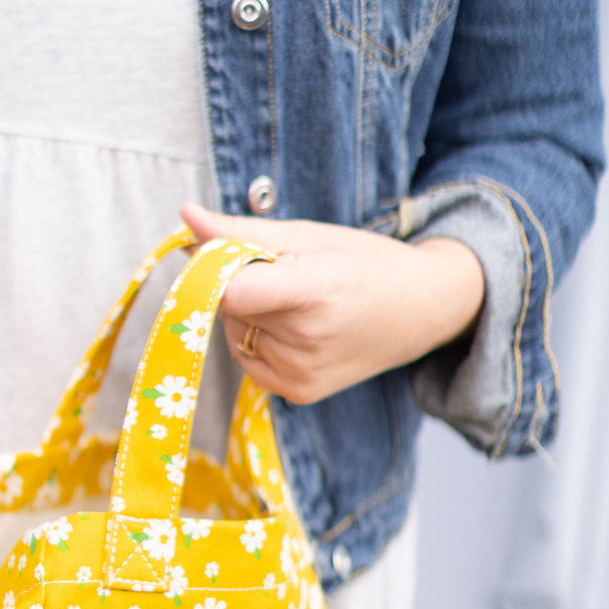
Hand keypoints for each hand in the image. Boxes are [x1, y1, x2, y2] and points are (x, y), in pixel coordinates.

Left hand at [180, 203, 484, 404]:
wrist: (422, 312)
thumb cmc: (366, 263)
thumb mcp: (309, 235)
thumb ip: (240, 230)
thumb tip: (186, 216)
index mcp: (316, 290)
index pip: (235, 291)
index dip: (216, 271)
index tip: (217, 254)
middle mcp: (306, 341)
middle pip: (229, 306)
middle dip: (237, 285)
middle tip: (280, 273)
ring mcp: (300, 373)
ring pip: (231, 332)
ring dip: (245, 313)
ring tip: (292, 302)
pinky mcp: (296, 393)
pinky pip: (245, 357)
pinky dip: (253, 338)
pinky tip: (290, 327)